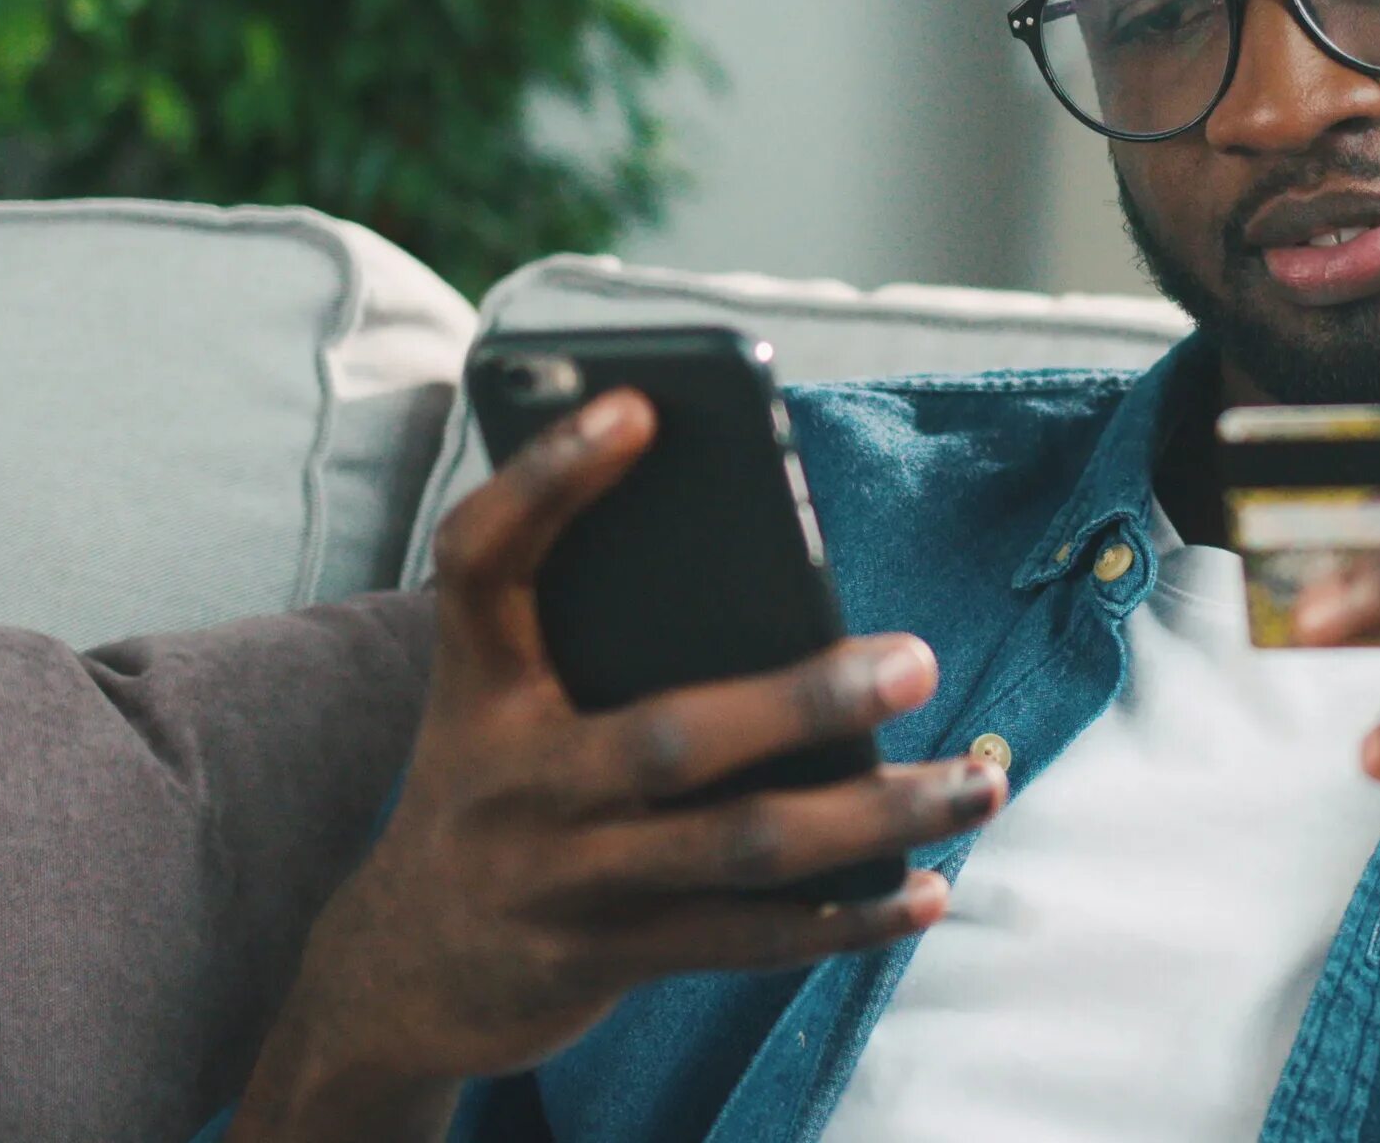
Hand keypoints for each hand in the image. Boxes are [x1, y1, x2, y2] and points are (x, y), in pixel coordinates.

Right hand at [234, 390, 1002, 1130]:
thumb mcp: (506, 705)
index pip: (486, 562)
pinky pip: (748, 937)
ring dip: (876, 815)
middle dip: (807, 701)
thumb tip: (787, 583)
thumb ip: (598, 640)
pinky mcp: (607, 957)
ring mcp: (561, 877)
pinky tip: (929, 888)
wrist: (400, 973)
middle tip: (920, 661)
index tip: (641, 407)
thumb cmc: (500, 790)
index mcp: (480, 682)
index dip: (550, 481)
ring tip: (979, 781)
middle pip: (673, 734)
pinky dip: (849, 916)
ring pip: (740, 846)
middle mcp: (513, 779)